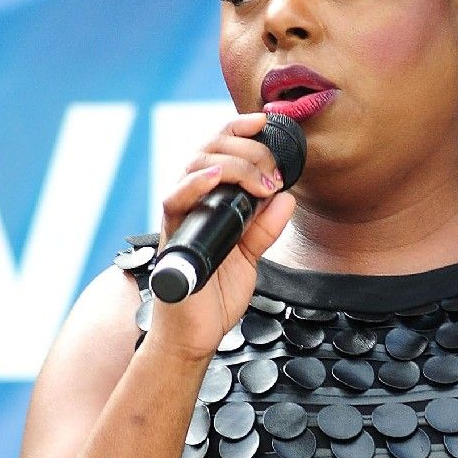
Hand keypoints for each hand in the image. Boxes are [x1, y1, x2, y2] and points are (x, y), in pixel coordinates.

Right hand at [142, 112, 294, 363]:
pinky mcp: (172, 238)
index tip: (266, 122)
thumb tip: (286, 198)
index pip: (219, 151)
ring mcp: (180, 218)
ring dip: (232, 163)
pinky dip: (195, 185)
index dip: (238, 130)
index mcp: (209, 203)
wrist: (195, 336)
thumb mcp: (250, 258)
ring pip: (194, 166)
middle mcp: (191, 203)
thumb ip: (264, 228)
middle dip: (245, 147)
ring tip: (260, 178)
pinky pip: (174, 202)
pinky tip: (216, 178)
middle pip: (207, 150)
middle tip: (274, 168)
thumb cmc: (214, 297)